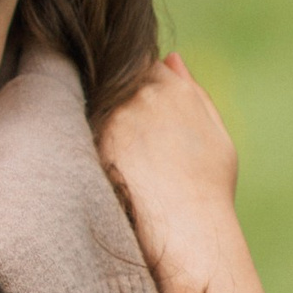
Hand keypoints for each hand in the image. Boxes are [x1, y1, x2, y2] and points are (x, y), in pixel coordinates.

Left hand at [96, 54, 242, 292]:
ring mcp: (113, 118)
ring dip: (94, 120)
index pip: (138, 65)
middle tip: (116, 132)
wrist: (188, 234)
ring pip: (91, 104)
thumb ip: (193, 91)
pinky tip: (91, 165)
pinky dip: (80, 142)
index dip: (133, 87)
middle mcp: (140, 95)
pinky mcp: (92, 143)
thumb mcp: (216, 135)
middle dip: (111, 99)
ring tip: (110, 155)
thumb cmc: (208, 190)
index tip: (130, 109)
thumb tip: (171, 58)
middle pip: (111, 81)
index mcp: (171, 87)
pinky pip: (77, 131)